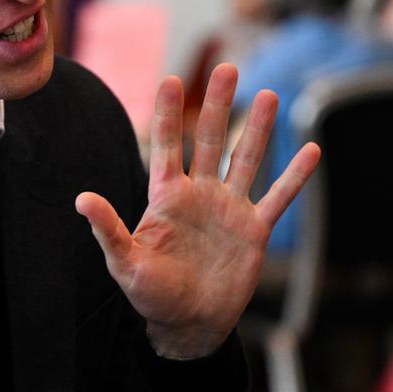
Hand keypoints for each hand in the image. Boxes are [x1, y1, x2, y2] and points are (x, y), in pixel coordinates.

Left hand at [75, 64, 320, 358]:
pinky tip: (312, 150)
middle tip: (227, 68)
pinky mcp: (254, 230)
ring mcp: (228, 208)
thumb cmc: (150, 293)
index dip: (166, 113)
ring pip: (245, 159)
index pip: (164, 145)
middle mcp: (199, 193)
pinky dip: (295, 176)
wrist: (188, 323)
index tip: (169, 78)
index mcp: (165, 196)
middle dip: (217, 105)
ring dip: (258, 128)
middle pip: (208, 140)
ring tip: (269, 94)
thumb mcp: (125, 262)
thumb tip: (81, 199)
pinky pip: (278, 198)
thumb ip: (108, 229)